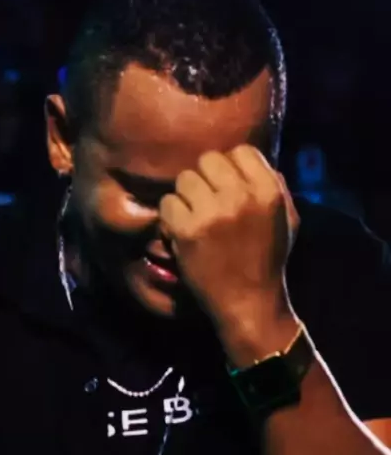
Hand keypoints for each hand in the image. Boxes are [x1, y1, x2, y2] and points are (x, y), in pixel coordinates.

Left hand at [160, 146, 299, 334]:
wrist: (249, 303)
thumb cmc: (267, 261)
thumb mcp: (287, 219)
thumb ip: (276, 186)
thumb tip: (253, 160)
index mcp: (268, 191)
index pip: (240, 151)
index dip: (231, 168)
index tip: (227, 189)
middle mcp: (242, 197)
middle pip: (208, 160)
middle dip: (205, 180)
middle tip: (207, 204)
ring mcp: (213, 213)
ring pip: (184, 179)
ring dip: (186, 198)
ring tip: (195, 219)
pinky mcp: (188, 231)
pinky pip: (167, 204)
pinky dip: (170, 218)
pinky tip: (182, 233)